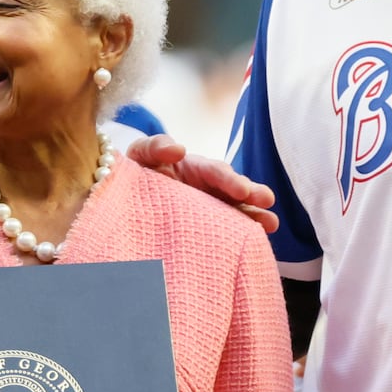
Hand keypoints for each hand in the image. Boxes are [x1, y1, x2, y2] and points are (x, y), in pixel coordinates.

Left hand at [123, 134, 277, 233]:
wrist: (120, 202)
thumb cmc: (133, 175)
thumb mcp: (140, 155)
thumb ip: (155, 146)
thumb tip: (179, 149)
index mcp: (193, 170)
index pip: (214, 172)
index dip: (228, 180)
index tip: (242, 190)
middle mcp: (207, 189)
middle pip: (233, 190)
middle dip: (251, 195)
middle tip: (265, 202)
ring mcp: (209, 211)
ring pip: (236, 212)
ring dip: (254, 217)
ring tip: (270, 224)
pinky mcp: (204, 232)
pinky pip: (225, 234)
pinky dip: (241, 238)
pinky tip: (255, 245)